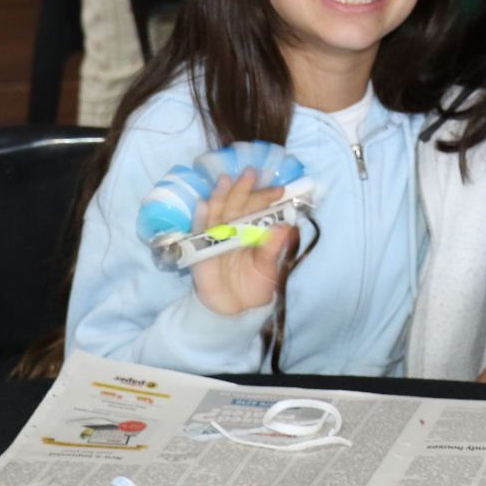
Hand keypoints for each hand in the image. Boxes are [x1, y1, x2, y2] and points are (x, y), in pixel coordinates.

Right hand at [189, 169, 292, 315]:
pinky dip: (200, 219)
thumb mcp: (270, 268)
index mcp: (250, 231)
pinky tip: (203, 204)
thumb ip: (274, 249)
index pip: (256, 209)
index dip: (265, 198)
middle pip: (236, 206)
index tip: (279, 190)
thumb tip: (286, 227)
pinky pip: (199, 234)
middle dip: (243, 189)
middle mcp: (232, 231)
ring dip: (220, 197)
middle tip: (251, 173)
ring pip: (217, 214)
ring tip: (225, 180)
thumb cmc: (254, 286)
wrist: (237, 311)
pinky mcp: (201, 253)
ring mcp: (215, 240)